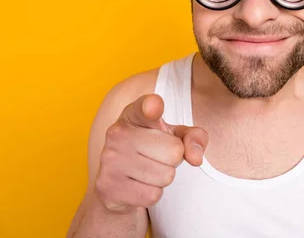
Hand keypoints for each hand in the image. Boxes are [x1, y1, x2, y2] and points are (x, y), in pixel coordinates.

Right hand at [94, 93, 208, 213]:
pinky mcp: (108, 186)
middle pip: (174, 152)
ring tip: (148, 170)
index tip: (154, 106)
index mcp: (134, 114)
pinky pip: (153, 195)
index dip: (152, 106)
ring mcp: (110, 160)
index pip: (145, 107)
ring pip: (165, 176)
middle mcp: (118, 133)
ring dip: (164, 178)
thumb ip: (194, 138)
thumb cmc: (153, 151)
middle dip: (174, 160)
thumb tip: (195, 158)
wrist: (119, 182)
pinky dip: (153, 194)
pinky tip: (139, 185)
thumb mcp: (175, 137)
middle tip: (157, 157)